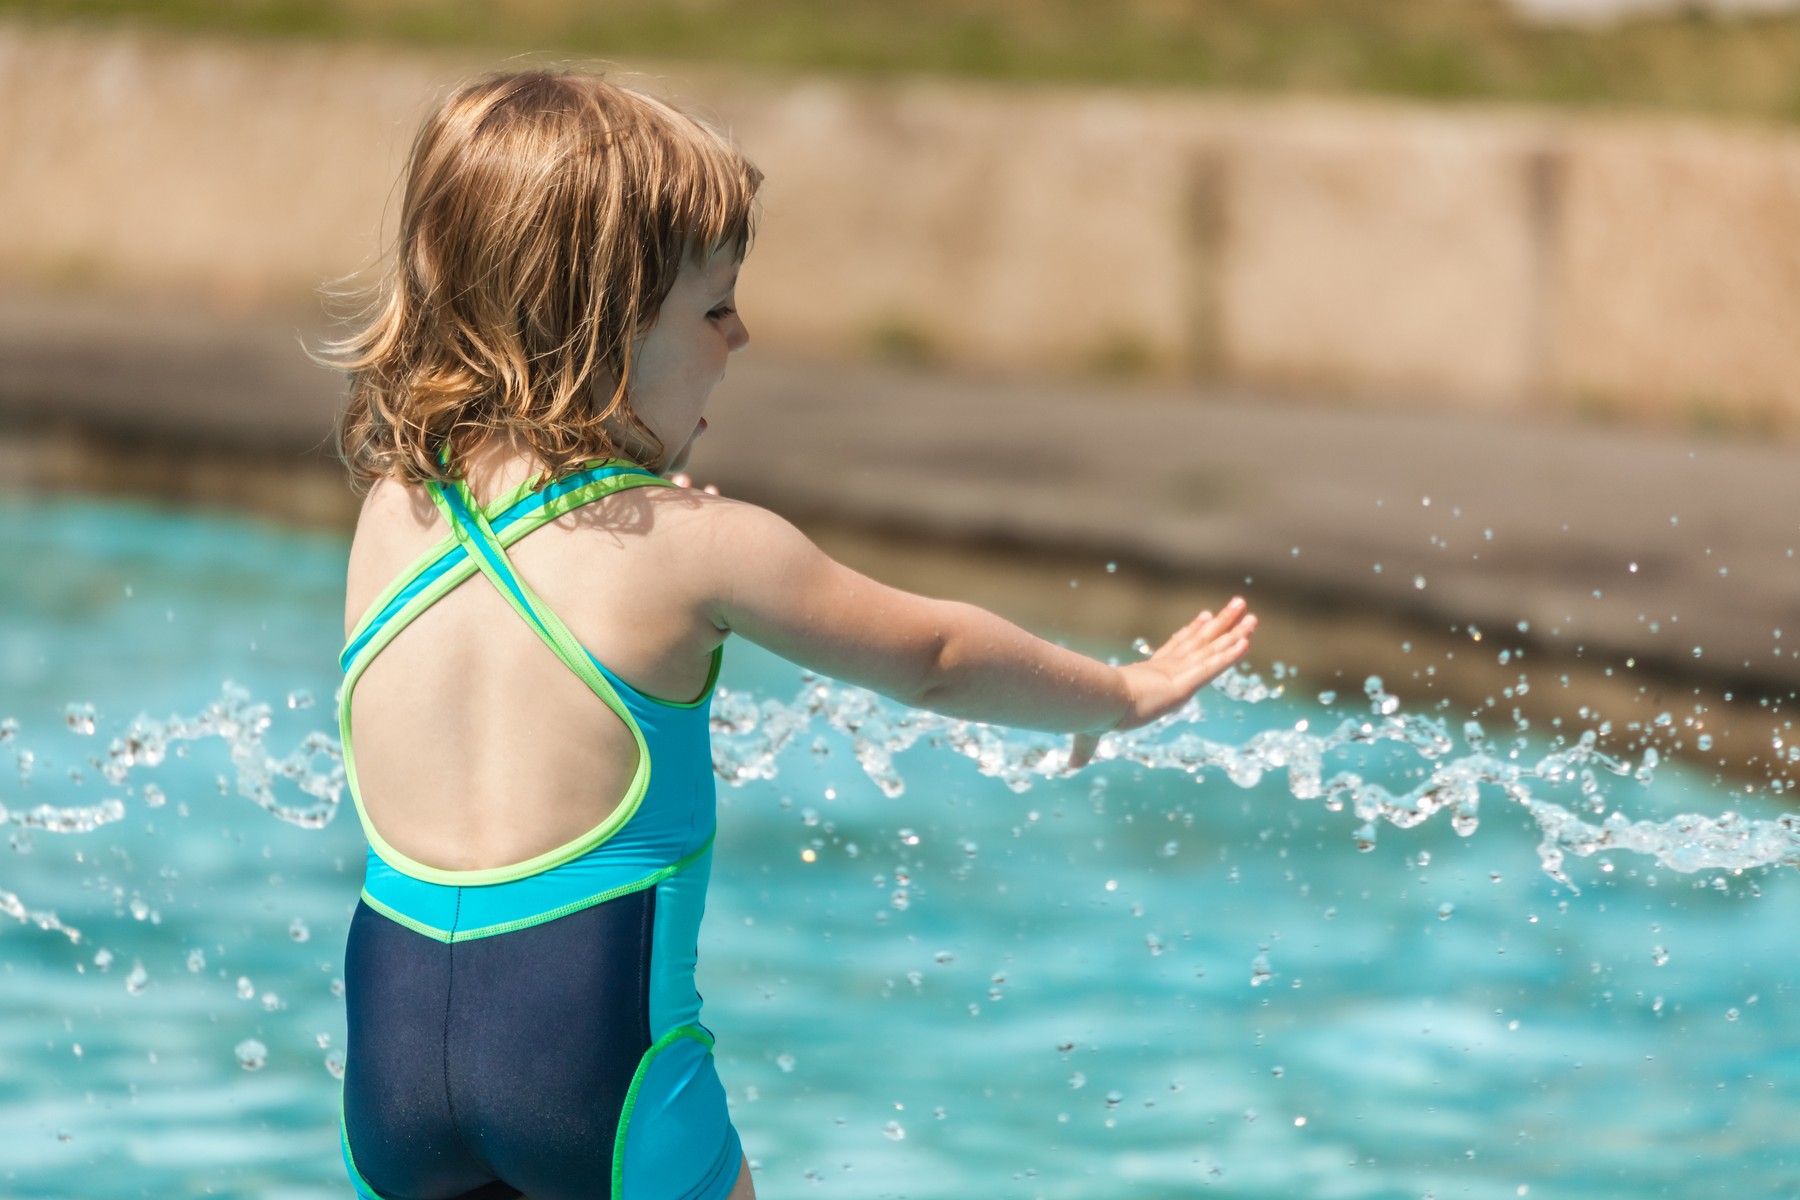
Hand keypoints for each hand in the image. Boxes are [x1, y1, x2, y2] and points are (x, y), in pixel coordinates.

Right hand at [1068, 597, 1257, 769]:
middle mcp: (1165, 671)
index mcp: (1147, 677)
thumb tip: (1071, 767)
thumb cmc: (1090, 715)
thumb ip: (1086, 748)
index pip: (1175, 651)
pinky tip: (1247, 643)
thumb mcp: (1090, 734)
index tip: (1204, 617)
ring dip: (1233, 631)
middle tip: (1239, 604)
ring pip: (1211, 650)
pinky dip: (1230, 656)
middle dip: (1220, 624)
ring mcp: (1174, 675)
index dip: (1192, 634)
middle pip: (1200, 643)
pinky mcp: (1182, 684)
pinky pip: (1212, 668)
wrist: (1093, 706)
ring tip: (1249, 613)